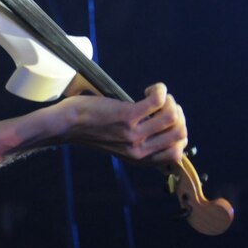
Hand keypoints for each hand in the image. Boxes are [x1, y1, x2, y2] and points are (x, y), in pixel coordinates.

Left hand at [55, 83, 187, 163]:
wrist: (67, 125)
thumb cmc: (92, 129)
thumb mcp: (120, 147)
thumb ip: (140, 144)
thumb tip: (165, 129)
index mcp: (140, 159)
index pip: (177, 154)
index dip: (180, 134)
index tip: (168, 120)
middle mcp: (139, 150)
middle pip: (180, 134)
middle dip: (178, 114)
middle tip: (164, 105)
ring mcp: (134, 135)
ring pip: (172, 117)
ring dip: (170, 101)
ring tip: (157, 96)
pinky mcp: (126, 117)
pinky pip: (157, 101)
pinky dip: (159, 90)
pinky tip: (150, 89)